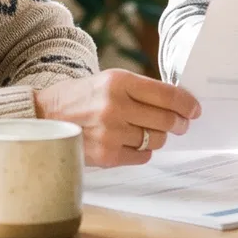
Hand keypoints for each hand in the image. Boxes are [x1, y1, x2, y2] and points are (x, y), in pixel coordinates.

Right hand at [33, 70, 201, 168]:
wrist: (43, 118)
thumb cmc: (80, 98)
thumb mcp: (107, 82)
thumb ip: (140, 91)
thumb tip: (179, 104)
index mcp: (118, 81)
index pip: (168, 95)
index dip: (188, 104)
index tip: (195, 109)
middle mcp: (116, 106)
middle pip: (167, 120)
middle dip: (179, 123)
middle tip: (181, 124)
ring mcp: (111, 133)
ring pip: (157, 140)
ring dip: (158, 137)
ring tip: (144, 131)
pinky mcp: (107, 156)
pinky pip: (142, 156)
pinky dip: (142, 151)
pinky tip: (128, 142)